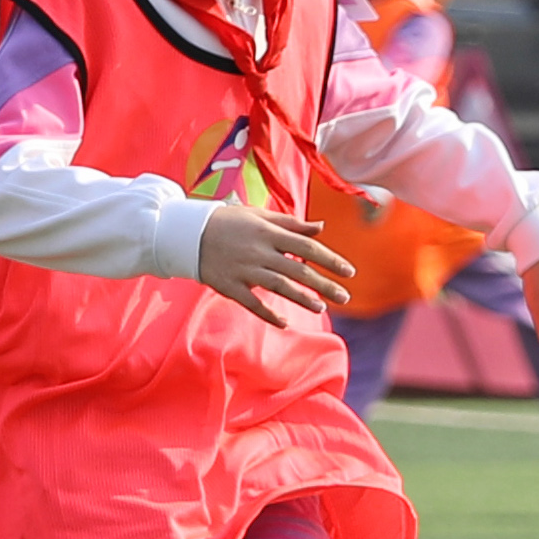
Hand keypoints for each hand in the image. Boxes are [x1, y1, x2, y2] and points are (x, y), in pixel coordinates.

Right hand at [196, 204, 352, 325]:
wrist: (188, 233)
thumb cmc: (228, 221)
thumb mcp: (260, 216)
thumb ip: (291, 224)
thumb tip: (320, 227)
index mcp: (269, 233)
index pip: (307, 247)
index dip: (330, 259)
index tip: (349, 271)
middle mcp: (260, 252)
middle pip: (299, 270)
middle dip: (324, 284)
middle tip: (345, 295)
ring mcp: (245, 271)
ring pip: (280, 287)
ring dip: (302, 298)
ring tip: (321, 307)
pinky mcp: (230, 286)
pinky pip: (252, 303)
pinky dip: (268, 314)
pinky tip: (285, 322)